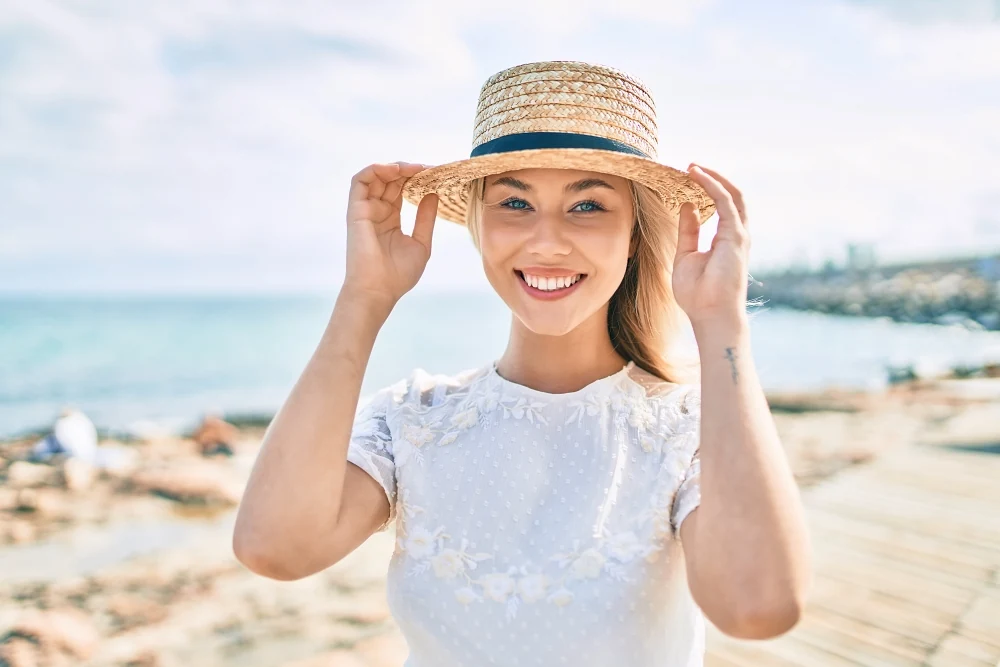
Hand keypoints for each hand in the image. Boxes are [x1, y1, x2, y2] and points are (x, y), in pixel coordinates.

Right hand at [342, 162, 438, 308]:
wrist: (378, 290)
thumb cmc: (398, 275)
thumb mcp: (421, 244)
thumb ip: (426, 219)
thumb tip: (434, 194)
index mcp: (391, 219)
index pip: (402, 189)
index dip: (417, 178)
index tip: (436, 174)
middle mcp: (377, 211)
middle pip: (391, 180)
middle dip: (410, 170)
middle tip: (430, 168)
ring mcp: (366, 210)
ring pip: (376, 176)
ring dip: (395, 167)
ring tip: (415, 168)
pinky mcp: (356, 210)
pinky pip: (360, 181)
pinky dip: (376, 169)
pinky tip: (396, 170)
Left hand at [672, 164, 750, 329]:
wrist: (709, 314)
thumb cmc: (697, 294)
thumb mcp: (685, 255)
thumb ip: (688, 231)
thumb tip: (687, 207)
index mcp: (725, 240)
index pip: (721, 207)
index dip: (707, 190)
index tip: (688, 178)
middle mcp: (736, 235)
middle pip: (731, 197)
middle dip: (713, 179)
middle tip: (690, 167)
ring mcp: (738, 234)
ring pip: (731, 195)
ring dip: (713, 177)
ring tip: (692, 166)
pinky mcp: (735, 235)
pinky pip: (725, 202)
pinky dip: (712, 185)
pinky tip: (697, 175)